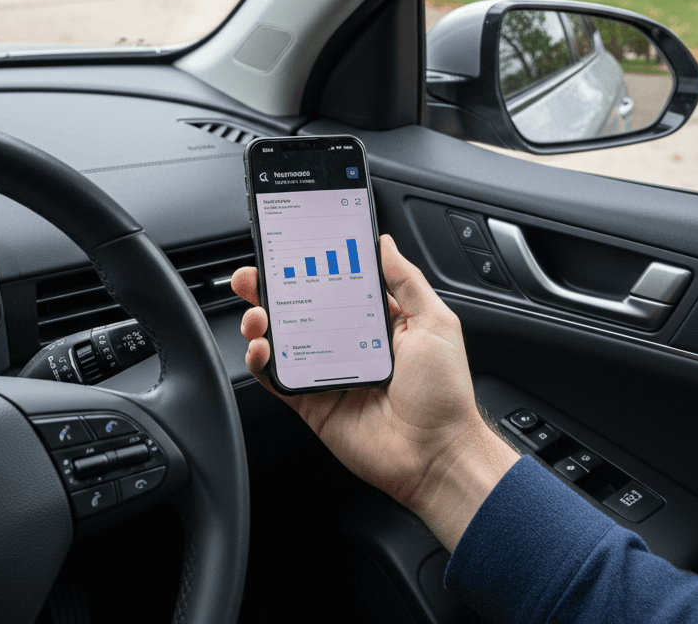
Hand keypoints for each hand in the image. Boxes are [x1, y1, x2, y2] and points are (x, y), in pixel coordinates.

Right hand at [230, 234, 518, 549]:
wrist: (438, 454)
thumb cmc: (445, 393)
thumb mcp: (435, 322)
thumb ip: (406, 281)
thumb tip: (383, 244)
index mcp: (374, 322)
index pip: (333, 284)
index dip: (310, 267)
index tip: (290, 249)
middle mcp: (346, 344)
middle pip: (298, 309)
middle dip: (271, 290)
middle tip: (253, 277)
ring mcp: (326, 373)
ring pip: (281, 341)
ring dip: (260, 322)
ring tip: (256, 314)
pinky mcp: (312, 404)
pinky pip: (278, 379)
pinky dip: (261, 362)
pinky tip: (260, 348)